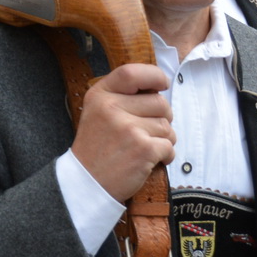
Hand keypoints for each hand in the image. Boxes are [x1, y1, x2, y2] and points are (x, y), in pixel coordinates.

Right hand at [73, 63, 174, 202]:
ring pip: (167, 126)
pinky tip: (149, 160)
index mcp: (100, 95)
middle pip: (159, 102)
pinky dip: (165, 155)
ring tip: (144, 148)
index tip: (161, 84)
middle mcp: (112, 108)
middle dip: (162, 117)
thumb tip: (157, 88)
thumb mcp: (97, 112)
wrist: (86, 183)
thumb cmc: (97, 148)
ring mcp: (128, 128)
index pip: (132, 72)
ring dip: (163, 139)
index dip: (154, 76)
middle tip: (148, 131)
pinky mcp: (143, 149)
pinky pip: (169, 145)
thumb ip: (121, 96)